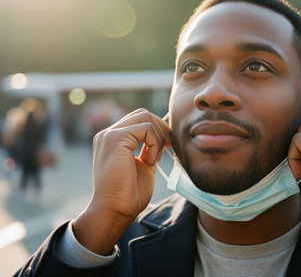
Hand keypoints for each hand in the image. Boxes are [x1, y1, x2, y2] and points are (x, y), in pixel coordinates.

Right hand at [73, 109, 169, 254]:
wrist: (114, 211)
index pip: (139, 120)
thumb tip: (163, 138)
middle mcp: (108, 134)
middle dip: (161, 129)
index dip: (158, 129)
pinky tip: (150, 161)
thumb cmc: (129, 194)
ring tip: (155, 158)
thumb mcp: (143, 165)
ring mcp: (109, 135)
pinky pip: (145, 128)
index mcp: (113, 139)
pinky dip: (154, 143)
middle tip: (168, 148)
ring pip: (145, 117)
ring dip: (158, 137)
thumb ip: (148, 149)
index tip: (167, 147)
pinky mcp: (115, 139)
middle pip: (143, 114)